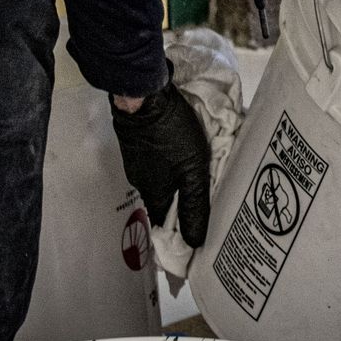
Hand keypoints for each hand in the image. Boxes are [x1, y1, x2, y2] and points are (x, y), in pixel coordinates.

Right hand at [109, 73, 211, 246]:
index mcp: (153, 193)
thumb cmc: (170, 133)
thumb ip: (194, 204)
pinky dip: (171, 169)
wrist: (143, 95)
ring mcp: (138, 161)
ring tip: (198, 189)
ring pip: (161, 183)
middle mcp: (142, 181)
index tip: (193, 245)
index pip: (165, 226)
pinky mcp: (140, 144)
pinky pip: (157, 165)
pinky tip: (183, 163)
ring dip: (176, 188)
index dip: (179, 236)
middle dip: (180, 212)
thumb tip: (194, 242)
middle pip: (164, 204)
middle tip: (202, 214)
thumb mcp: (192, 169)